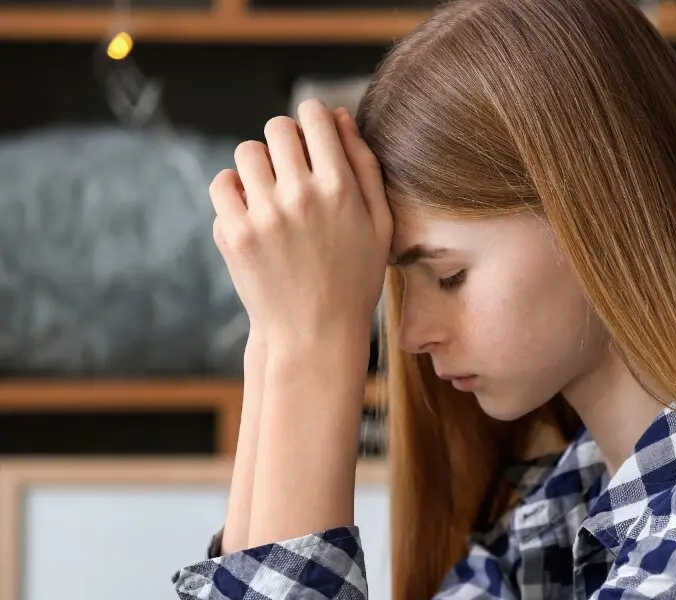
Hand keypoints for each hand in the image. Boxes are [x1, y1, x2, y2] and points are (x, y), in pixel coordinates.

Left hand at [210, 99, 392, 349]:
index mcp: (340, 188)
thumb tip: (339, 116)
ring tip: (272, 195)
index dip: (313, 119)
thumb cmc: (354, 278)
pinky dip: (234, 192)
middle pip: (277, 128)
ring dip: (259, 166)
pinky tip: (253, 213)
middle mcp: (300, 195)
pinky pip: (222, 184)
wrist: (315, 334)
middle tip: (292, 168)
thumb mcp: (379, 224)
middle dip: (285, 140)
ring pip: (247, 153)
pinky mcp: (233, 234)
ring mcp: (263, 215)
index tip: (313, 136)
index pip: (314, 116)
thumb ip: (365, 166)